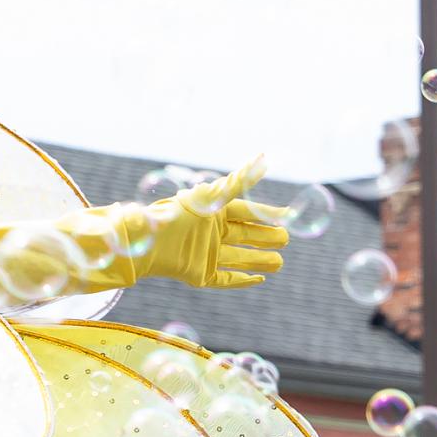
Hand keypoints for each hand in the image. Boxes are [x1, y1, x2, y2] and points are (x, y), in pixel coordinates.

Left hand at [121, 157, 292, 289]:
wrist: (150, 240)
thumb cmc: (181, 214)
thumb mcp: (214, 195)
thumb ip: (240, 180)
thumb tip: (264, 156)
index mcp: (213, 214)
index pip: (246, 213)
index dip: (266, 214)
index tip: (287, 215)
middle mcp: (210, 234)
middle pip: (244, 236)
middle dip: (266, 238)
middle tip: (286, 238)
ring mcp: (205, 255)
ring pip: (239, 258)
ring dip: (260, 260)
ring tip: (280, 262)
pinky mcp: (199, 275)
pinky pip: (225, 279)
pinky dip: (242, 280)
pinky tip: (259, 279)